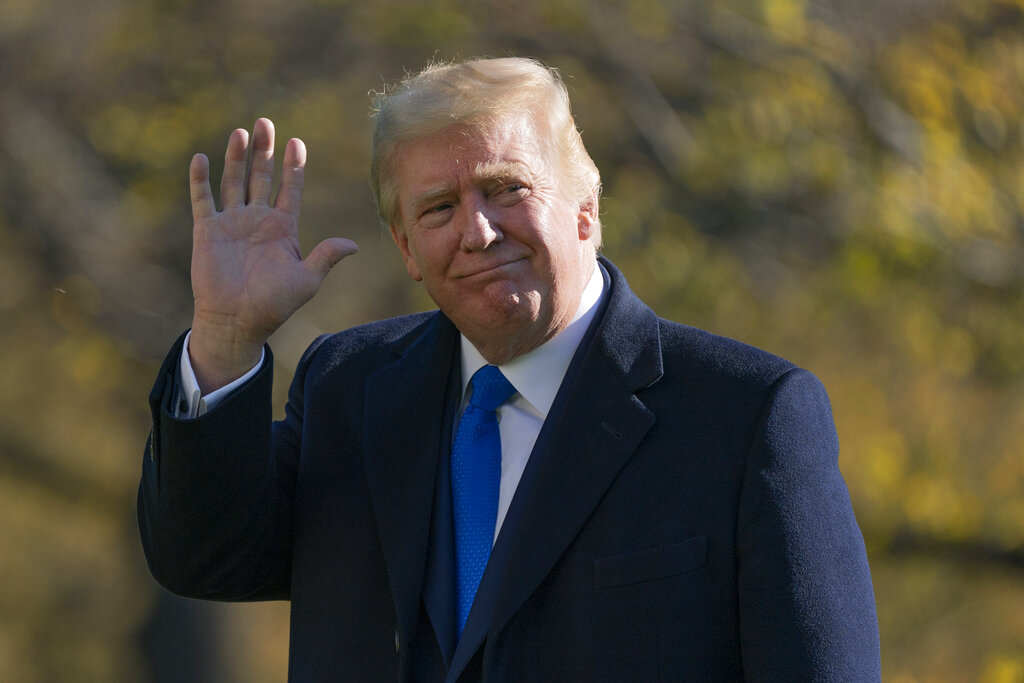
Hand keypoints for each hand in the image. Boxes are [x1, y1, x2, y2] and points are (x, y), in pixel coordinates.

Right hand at [187, 118, 357, 391]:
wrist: (238, 323)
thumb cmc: (274, 306)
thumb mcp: (306, 280)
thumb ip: (326, 257)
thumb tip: (353, 245)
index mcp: (283, 228)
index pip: (291, 189)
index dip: (294, 166)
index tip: (297, 142)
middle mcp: (257, 220)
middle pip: (262, 177)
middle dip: (265, 151)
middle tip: (265, 122)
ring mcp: (231, 223)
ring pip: (234, 181)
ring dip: (236, 157)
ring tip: (241, 132)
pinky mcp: (207, 231)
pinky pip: (203, 200)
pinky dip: (200, 179)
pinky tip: (202, 158)